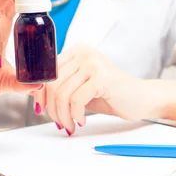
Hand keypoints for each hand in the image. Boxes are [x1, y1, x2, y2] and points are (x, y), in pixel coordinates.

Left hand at [33, 45, 157, 134]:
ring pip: (62, 94)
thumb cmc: (110, 94)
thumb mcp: (81, 87)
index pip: (46, 72)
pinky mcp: (102, 77)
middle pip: (52, 84)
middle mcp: (83, 52)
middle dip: (52, 109)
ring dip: (63, 115)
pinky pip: (76, 100)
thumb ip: (61, 87)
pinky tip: (82, 120)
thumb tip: (34, 95)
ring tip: (71, 125)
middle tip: (61, 123)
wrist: (141, 98)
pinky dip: (76, 115)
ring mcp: (93, 63)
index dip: (41, 94)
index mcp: (75, 51)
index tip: (43, 110)